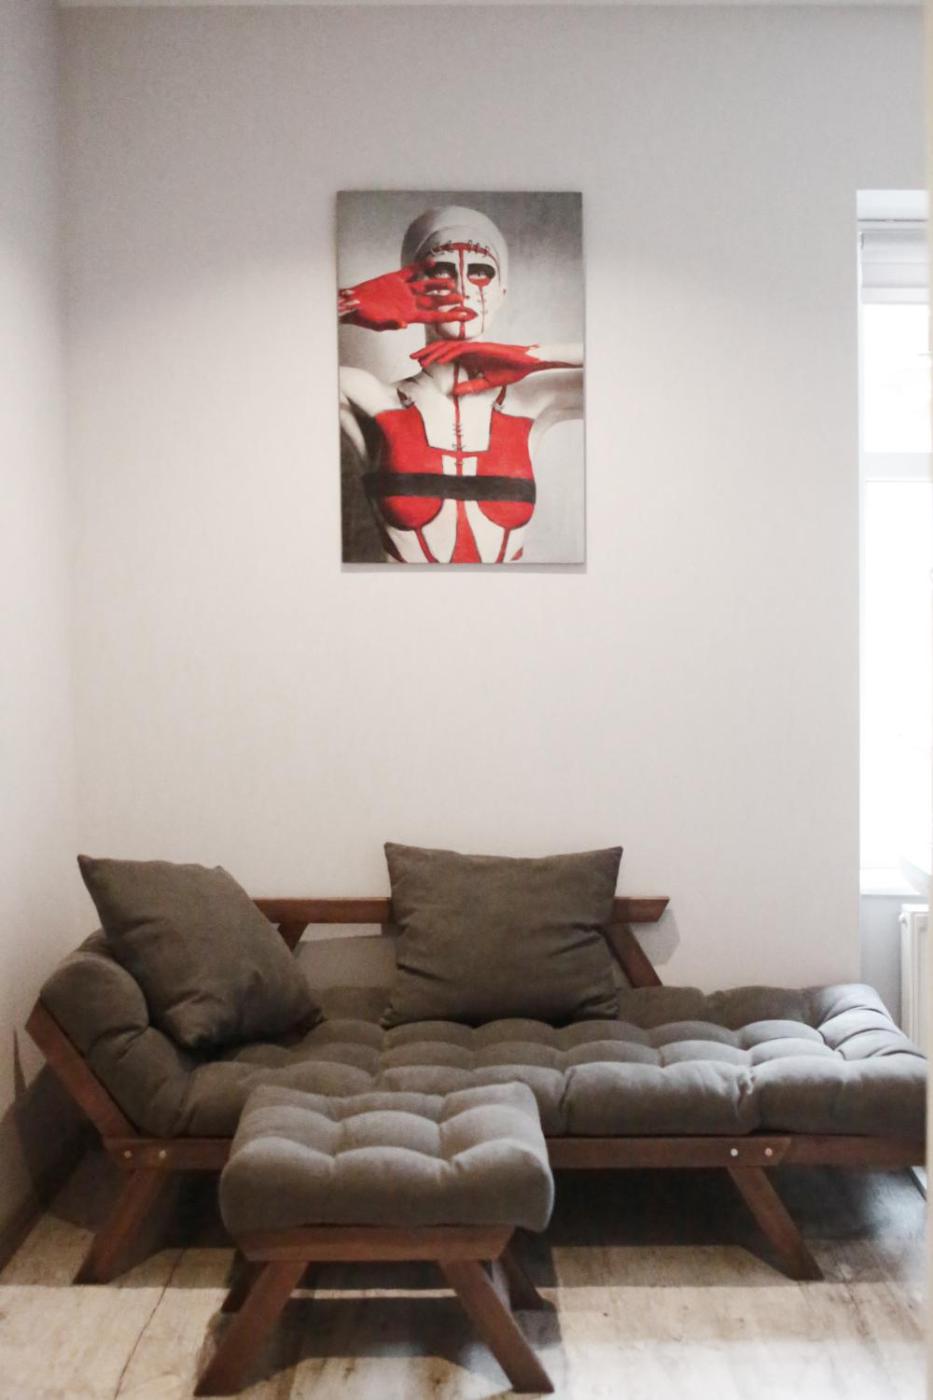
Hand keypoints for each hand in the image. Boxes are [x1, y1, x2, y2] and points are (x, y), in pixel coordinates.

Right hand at [338, 265, 475, 331]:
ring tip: (452, 282)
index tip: (464, 316)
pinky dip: (421, 266)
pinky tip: (432, 262)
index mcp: (409, 314)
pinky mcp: (395, 279)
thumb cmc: (365, 317)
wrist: (353, 304)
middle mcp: (409, 302)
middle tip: (463, 298)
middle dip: (448, 300)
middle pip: (433, 301)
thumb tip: (403, 325)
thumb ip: (392, 323)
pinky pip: (411, 271)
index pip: (433, 316)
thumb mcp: (378, 323)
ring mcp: (404, 290)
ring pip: (426, 286)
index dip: (449, 316)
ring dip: (438, 284)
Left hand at [411, 341, 571, 395]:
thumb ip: (471, 386)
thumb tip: (454, 392)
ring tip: (420, 358)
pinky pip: (462, 350)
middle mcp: (471, 350)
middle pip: (443, 348)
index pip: (447, 355)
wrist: (527, 364)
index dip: (432, 358)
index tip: (419, 364)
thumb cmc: (511, 371)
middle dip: (427, 352)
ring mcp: (476, 347)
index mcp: (471, 357)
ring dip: (434, 352)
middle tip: (411, 357)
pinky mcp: (482, 347)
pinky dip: (449, 353)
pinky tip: (438, 359)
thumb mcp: (487, 383)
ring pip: (449, 347)